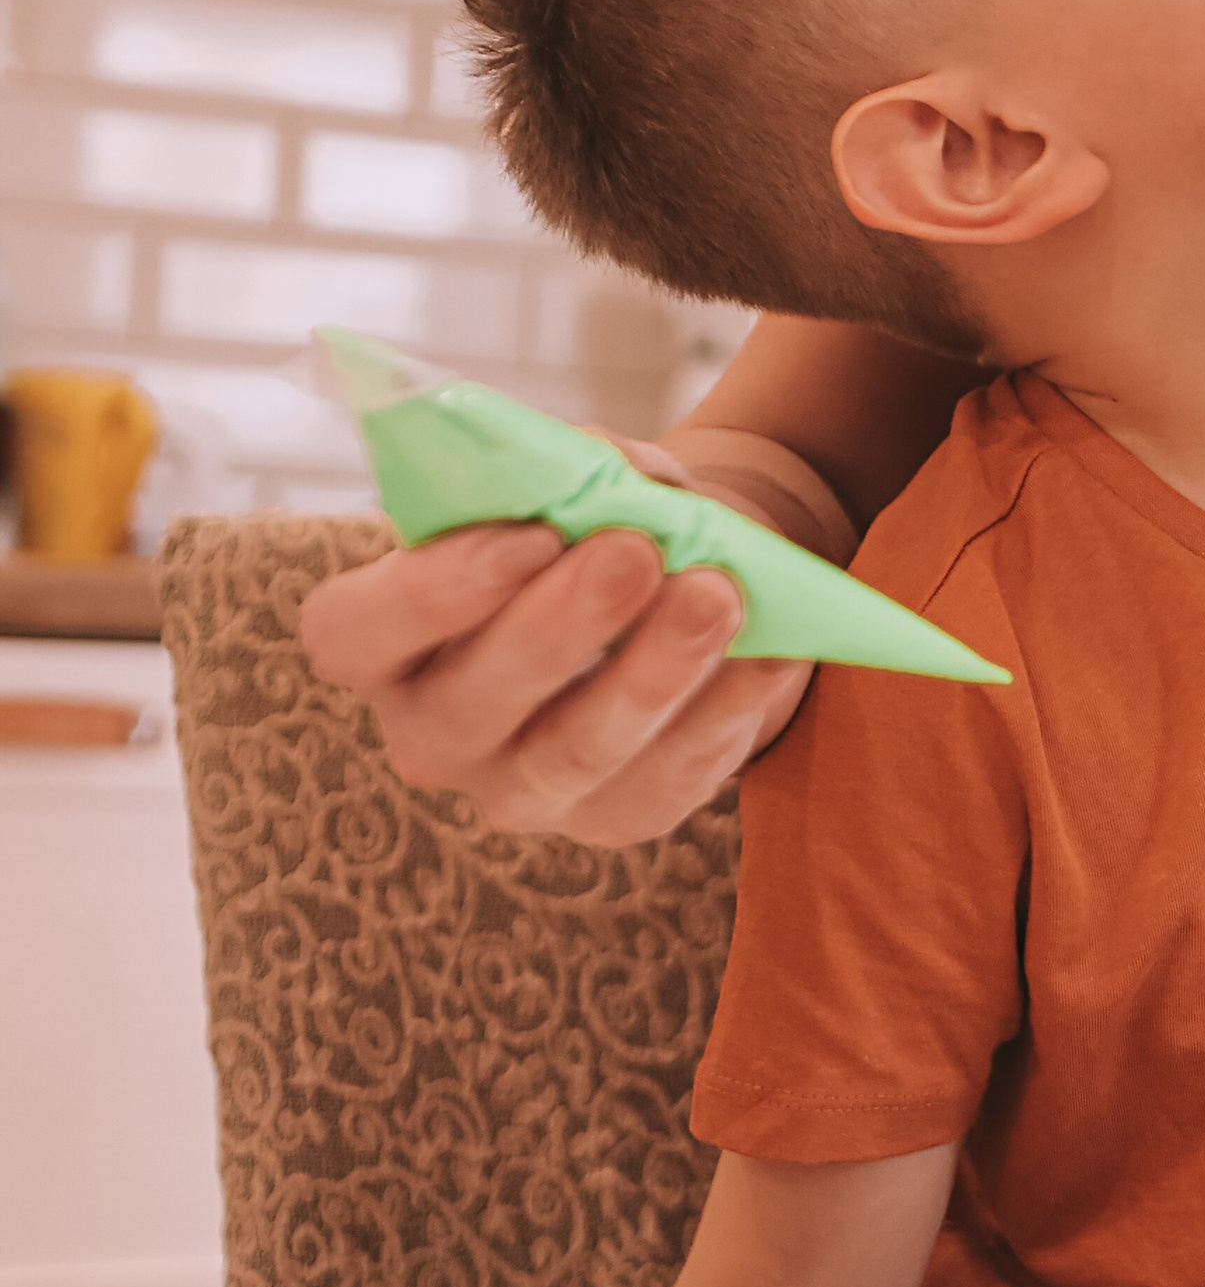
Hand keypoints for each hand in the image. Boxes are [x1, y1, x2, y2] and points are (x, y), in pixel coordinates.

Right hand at [299, 445, 811, 845]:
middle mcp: (432, 733)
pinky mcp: (613, 820)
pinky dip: (724, 714)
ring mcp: (519, 792)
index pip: (354, 635)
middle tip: (634, 551)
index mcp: (382, 642)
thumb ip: (579, 466)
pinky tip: (769, 655)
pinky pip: (667, 781)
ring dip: (651, 672)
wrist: (669, 590)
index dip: (430, 591)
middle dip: (558, 625)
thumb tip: (614, 471)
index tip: (530, 532)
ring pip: (575, 754)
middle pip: (470, 703)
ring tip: (717, 595)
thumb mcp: (572, 481)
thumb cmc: (586, 528)